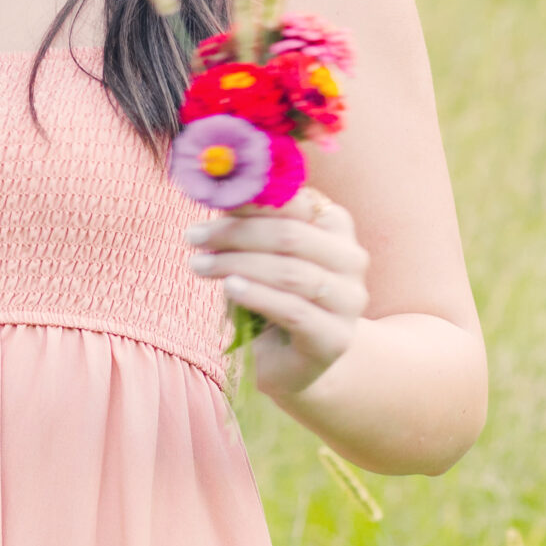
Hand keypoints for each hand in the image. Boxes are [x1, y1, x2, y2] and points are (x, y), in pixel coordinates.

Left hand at [185, 187, 369, 398]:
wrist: (285, 359)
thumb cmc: (268, 294)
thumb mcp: (257, 251)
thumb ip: (248, 220)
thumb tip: (219, 186)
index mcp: (335, 225)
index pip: (295, 201)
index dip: (251, 198)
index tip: (209, 198)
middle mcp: (351, 258)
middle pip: (291, 235)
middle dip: (236, 233)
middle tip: (194, 235)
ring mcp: (349, 300)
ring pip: (290, 272)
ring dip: (237, 264)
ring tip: (199, 265)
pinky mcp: (335, 337)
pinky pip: (293, 310)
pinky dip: (257, 295)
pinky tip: (228, 288)